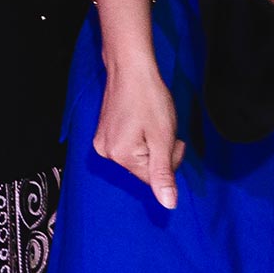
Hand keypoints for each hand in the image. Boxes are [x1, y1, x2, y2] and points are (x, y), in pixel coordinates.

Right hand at [95, 58, 185, 209]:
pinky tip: (142, 121)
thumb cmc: (149, 99)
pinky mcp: (104, 132)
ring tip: (151, 122)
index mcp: (120, 156)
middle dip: (160, 152)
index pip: (154, 178)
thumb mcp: (163, 138)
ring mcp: (103, 141)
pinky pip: (130, 147)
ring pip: (139, 157)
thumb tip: (168, 204)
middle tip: (161, 128)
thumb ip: (164, 174)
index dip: (169, 160)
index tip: (170, 138)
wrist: (130, 69)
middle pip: (145, 168)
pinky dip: (141, 137)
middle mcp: (106, 152)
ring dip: (152, 144)